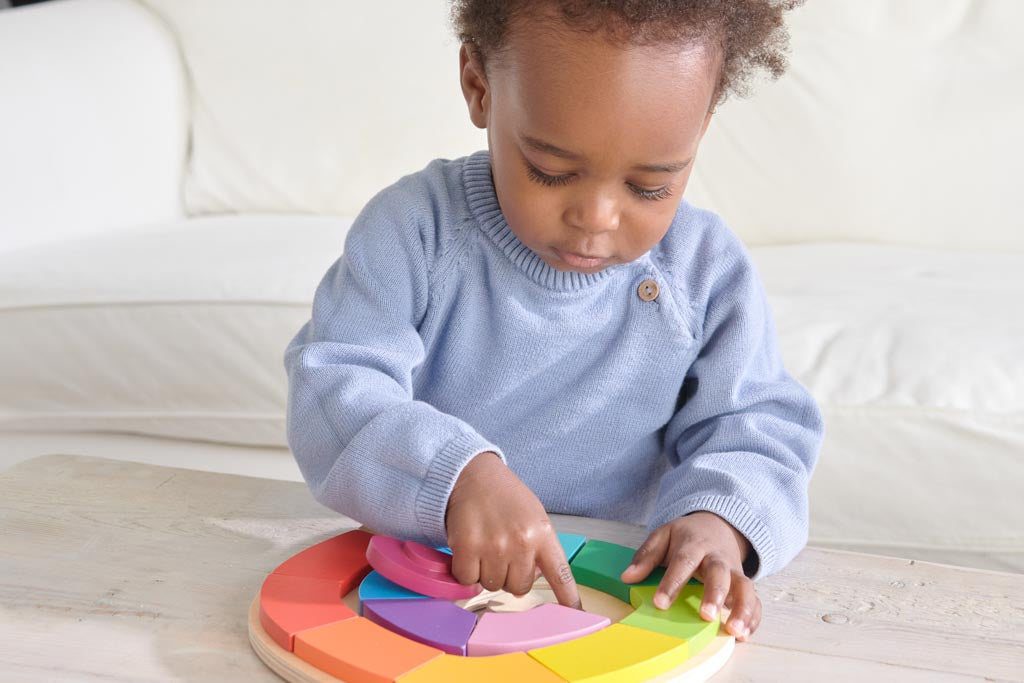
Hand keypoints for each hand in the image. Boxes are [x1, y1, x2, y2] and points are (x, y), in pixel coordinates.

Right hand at [445, 452, 581, 608]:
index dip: (569, 597)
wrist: (473, 474)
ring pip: (492, 585)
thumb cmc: (505, 497)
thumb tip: (527, 585)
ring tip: (485, 546)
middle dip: (509, 576)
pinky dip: (466, 571)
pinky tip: (469, 550)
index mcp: (542, 533)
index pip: (560, 573)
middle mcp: (521, 542)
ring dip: (487, 573)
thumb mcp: (534, 517)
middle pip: (518, 588)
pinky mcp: (467, 547)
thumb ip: (538, 549)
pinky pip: (468, 580)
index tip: (577, 613)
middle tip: (502, 553)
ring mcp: (493, 546)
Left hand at [620, 511, 759, 640]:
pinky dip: (753, 617)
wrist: (717, 526)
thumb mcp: (663, 536)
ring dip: (742, 609)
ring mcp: (734, 571)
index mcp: (694, 544)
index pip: (684, 561)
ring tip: (734, 631)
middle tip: (706, 615)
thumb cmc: (687, 536)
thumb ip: (646, 555)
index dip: (672, 583)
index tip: (660, 604)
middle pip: (720, 573)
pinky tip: (744, 634)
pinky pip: (755, 600)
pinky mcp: (744, 584)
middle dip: (715, 594)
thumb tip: (628, 576)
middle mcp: (717, 558)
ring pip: (744, 587)